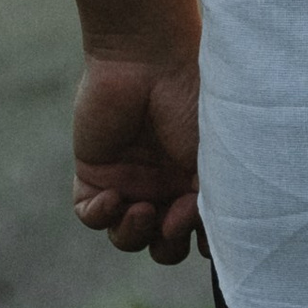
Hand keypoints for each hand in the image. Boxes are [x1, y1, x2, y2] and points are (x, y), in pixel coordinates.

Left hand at [71, 48, 202, 265]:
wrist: (149, 59)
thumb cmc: (195, 100)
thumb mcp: (215, 155)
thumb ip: (216, 200)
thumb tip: (216, 247)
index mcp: (198, 180)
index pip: (198, 231)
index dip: (201, 242)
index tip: (207, 233)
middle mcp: (165, 184)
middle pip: (162, 244)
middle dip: (167, 243)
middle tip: (174, 217)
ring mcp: (129, 180)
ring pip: (125, 236)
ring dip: (133, 235)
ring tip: (142, 209)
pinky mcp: (95, 172)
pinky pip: (91, 216)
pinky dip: (101, 216)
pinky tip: (114, 198)